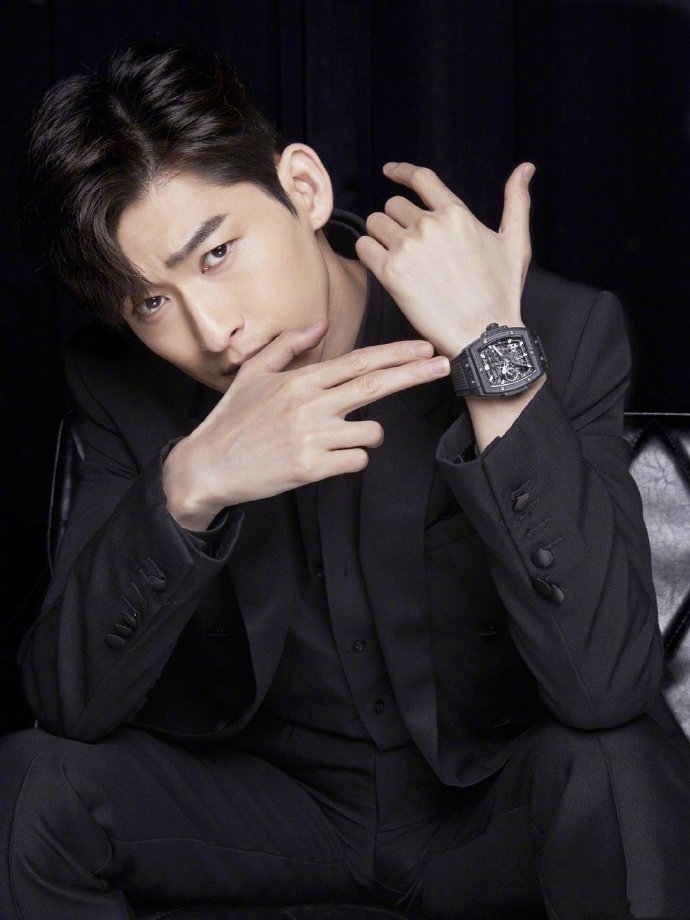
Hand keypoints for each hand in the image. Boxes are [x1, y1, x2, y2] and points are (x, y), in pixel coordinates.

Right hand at [162, 320, 449, 528]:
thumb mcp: (253, 373)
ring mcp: (313, 436)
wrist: (208, 466)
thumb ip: (288, 346)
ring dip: (367, 434)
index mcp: (300, 380)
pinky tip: (327, 458)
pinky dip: (351, 458)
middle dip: (415, 373)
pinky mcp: (312, 467)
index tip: (424, 348)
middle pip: (376, 385)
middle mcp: (310, 404)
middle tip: (444, 364)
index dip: (397, 354)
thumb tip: (320, 323)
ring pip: (372, 431)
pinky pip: (357, 459)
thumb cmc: (232, 419)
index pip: (359, 362)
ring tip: (338, 438)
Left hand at [355, 161, 534, 357]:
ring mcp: (408, 247)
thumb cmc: (501, 293)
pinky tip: (383, 266)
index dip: (401, 172)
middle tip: (410, 247)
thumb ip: (516, 201)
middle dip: (398, 221)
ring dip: (381, 236)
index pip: (420, 178)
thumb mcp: (515, 243)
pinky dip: (369, 253)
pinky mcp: (390, 272)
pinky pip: (364, 246)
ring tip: (398, 258)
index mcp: (456, 214)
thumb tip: (526, 167)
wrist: (483, 334)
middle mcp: (429, 225)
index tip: (390, 171)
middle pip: (394, 205)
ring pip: (375, 223)